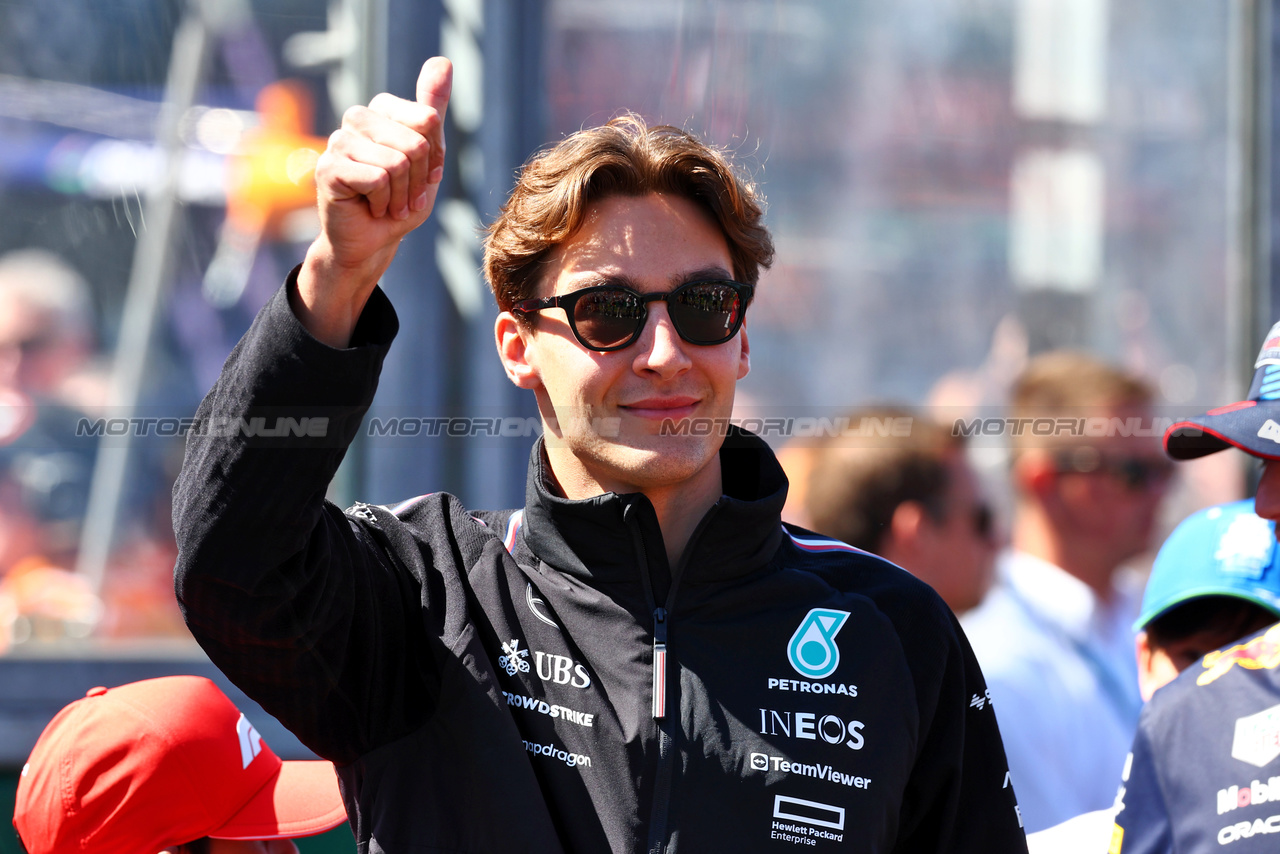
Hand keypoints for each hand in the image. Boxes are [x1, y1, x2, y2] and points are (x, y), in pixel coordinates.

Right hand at [295, 57, 452, 345]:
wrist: (371, 243)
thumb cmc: (398, 201)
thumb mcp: (428, 156)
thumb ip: (432, 110)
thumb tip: (442, 61)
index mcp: (380, 110)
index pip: (427, 120)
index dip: (433, 157)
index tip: (421, 176)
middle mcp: (356, 118)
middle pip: (414, 142)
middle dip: (419, 180)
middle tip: (403, 196)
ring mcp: (338, 141)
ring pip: (396, 162)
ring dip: (401, 195)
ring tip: (387, 204)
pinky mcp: (327, 168)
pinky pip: (377, 179)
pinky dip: (384, 202)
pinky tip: (371, 208)